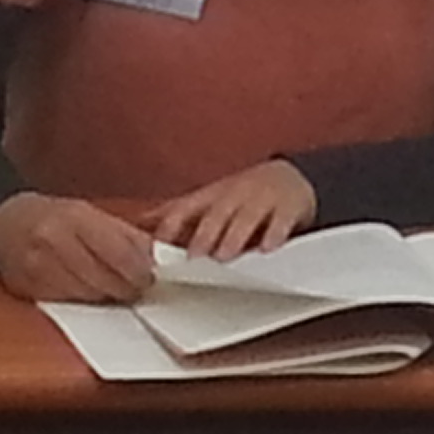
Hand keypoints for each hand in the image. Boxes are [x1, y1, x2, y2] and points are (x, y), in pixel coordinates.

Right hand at [0, 191, 158, 303]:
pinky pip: (65, 301)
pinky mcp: (25, 288)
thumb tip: (158, 257)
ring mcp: (37, 266)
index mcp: (75, 217)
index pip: (118, 252)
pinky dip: (83, 300)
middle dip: (126, 287)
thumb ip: (125, 235)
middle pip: (103, 277)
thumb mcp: (90, 214)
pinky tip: (91, 293)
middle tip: (139, 290)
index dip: (139, 270)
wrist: (3, 222)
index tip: (151, 278)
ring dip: (107, 296)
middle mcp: (54, 241)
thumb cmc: (54, 217)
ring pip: (85, 293)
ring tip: (117, 291)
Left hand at [148, 159, 316, 261]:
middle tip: (194, 256)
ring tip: (225, 255)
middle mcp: (235, 195)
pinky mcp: (288, 207)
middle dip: (205, 234)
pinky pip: (282, 220)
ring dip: (235, 236)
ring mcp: (262, 199)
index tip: (158, 248)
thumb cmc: (243, 195)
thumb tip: (140, 222)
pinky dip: (275, 234)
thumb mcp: (209, 199)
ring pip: (247, 217)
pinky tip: (268, 248)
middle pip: (217, 213)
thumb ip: (177, 213)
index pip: (185, 208)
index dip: (171, 226)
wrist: (293, 177)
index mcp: (212, 195)